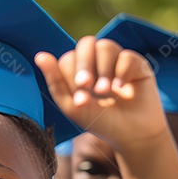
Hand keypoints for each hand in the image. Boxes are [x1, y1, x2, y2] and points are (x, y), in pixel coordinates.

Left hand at [34, 36, 166, 154]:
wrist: (130, 135)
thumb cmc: (98, 120)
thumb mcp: (71, 105)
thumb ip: (55, 81)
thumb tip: (39, 55)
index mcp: (79, 69)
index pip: (69, 58)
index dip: (70, 75)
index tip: (79, 100)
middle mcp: (98, 60)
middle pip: (86, 43)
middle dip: (83, 64)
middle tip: (86, 85)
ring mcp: (117, 60)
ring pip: (105, 46)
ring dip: (102, 70)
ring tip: (105, 91)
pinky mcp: (137, 63)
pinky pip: (127, 56)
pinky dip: (121, 72)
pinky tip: (120, 89)